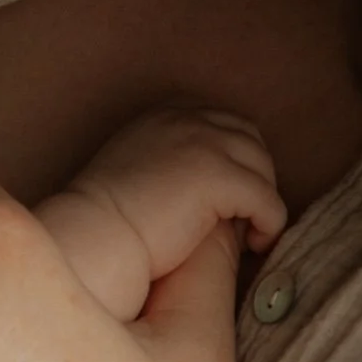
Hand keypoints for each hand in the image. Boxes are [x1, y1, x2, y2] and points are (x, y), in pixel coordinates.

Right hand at [37, 108, 284, 320]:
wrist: (93, 236)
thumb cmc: (104, 221)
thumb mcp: (136, 172)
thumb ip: (168, 165)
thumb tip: (206, 194)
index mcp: (166, 115)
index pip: (225, 124)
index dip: (238, 159)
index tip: (235, 194)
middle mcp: (189, 119)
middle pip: (250, 142)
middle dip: (256, 177)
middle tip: (250, 216)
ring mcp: (206, 144)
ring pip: (263, 170)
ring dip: (264, 201)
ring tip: (253, 234)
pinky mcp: (219, 177)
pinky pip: (266, 200)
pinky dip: (268, 224)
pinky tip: (255, 246)